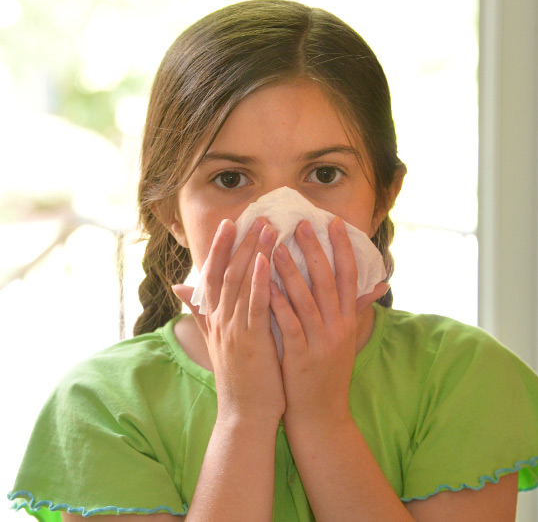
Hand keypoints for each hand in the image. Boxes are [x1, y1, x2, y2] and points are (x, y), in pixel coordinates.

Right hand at [173, 218, 284, 424]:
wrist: (244, 414)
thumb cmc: (238, 376)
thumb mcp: (215, 341)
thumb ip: (200, 312)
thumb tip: (179, 287)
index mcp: (214, 319)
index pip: (213, 275)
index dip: (219, 248)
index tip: (229, 223)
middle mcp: (219, 320)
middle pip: (226, 272)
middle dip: (239, 242)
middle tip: (255, 215)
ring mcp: (232, 330)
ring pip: (239, 284)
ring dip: (252, 253)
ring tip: (266, 227)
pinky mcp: (249, 342)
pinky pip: (253, 306)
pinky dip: (258, 282)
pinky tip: (266, 260)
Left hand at [270, 216, 388, 426]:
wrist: (322, 416)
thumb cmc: (329, 374)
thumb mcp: (346, 341)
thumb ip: (356, 310)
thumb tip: (377, 286)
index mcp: (348, 321)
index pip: (349, 277)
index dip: (343, 249)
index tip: (335, 223)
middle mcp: (338, 327)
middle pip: (328, 281)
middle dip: (314, 250)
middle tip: (300, 224)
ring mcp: (320, 341)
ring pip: (306, 299)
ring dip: (291, 270)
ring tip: (275, 246)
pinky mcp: (300, 356)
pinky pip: (288, 323)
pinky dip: (277, 302)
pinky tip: (265, 284)